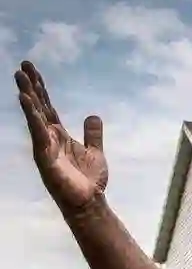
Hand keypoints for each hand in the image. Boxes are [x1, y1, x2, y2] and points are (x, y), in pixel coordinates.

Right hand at [15, 61, 107, 214]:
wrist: (88, 202)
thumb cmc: (88, 180)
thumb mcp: (95, 151)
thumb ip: (92, 134)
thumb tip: (92, 115)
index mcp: (58, 134)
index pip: (46, 106)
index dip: (40, 88)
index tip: (31, 69)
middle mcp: (48, 137)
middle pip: (37, 107)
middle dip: (30, 86)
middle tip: (21, 66)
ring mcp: (44, 146)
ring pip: (34, 116)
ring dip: (27, 97)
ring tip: (20, 78)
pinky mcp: (44, 157)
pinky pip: (37, 133)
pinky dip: (32, 117)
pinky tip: (26, 101)